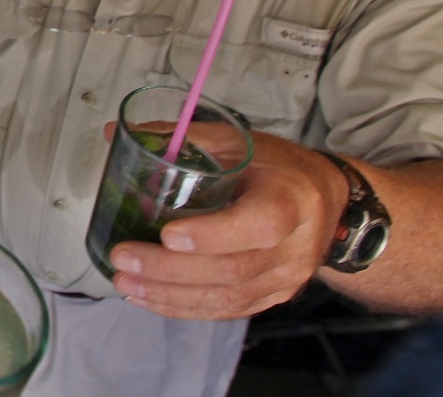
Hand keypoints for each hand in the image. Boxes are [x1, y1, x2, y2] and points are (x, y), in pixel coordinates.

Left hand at [107, 132, 347, 320]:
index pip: (260, 225)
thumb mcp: (238, 141)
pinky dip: (183, 307)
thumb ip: (181, 140)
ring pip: (226, 298)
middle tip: (122, 258)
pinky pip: (227, 311)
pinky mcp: (273, 297)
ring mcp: (285, 279)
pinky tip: (148, 297)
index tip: (167, 235)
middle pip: (232, 270)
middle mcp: (294, 247)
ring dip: (168, 295)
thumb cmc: (277, 167)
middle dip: (169, 269)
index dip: (213, 235)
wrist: (328, 200)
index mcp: (290, 199)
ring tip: (124, 281)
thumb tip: (114, 132)